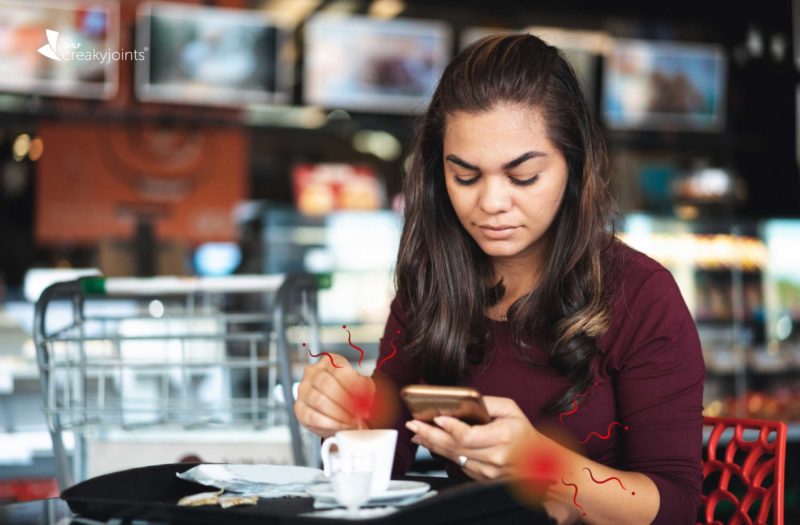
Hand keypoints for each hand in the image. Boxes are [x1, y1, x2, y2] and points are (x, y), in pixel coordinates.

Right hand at [295, 353, 374, 437]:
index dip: (353, 386)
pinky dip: (329, 423)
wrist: (337, 411)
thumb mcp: (362, 387)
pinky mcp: (299, 408)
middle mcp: (313, 372)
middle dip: (345, 402)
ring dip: (338, 414)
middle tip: (357, 414)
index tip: (363, 400)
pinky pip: (312, 416)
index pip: (340, 370)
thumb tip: (366, 399)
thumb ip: (366, 388)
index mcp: (330, 362)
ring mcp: (304, 390)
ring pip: (319, 401)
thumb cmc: (348, 394)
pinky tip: (340, 426)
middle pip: (327, 384)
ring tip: (351, 422)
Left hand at [405, 396, 540, 479]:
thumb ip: (487, 404)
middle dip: (431, 434)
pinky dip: (443, 454)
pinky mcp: (483, 478)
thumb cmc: (524, 433)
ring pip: (454, 457)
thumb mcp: (511, 410)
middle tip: (414, 424)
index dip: (451, 427)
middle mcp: (495, 457)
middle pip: (455, 447)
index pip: (469, 436)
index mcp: (503, 437)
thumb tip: (463, 400)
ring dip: (432, 445)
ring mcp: (489, 471)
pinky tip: (432, 444)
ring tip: (417, 432)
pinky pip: (459, 465)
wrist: (538, 461)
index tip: (437, 418)